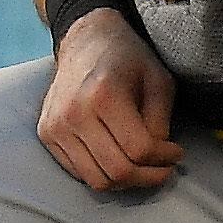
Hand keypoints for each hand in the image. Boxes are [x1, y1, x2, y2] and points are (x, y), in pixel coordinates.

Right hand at [39, 7, 182, 193]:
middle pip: (118, 171)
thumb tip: (156, 158)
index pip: (139, 149)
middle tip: (164, 167)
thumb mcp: (158, 82)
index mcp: (103, 94)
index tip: (176, 152)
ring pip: (97, 180)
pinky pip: (79, 173)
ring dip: (126, 181)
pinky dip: (103, 173)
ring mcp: (55, 125)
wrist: (85, 42)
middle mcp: (73, 112)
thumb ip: (161, 121)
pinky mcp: (46, 133)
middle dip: (149, 177)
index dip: (165, 158)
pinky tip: (116, 156)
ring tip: (141, 166)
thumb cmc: (127, 59)